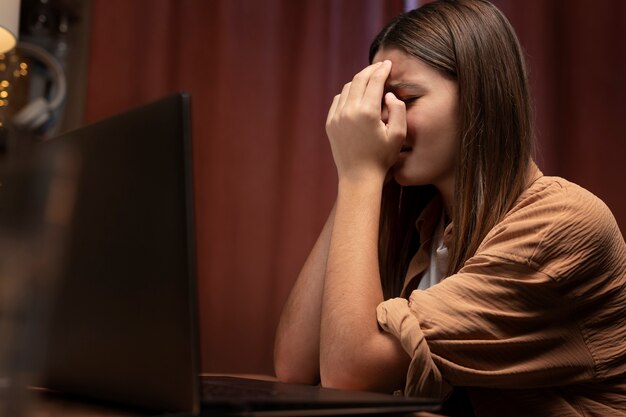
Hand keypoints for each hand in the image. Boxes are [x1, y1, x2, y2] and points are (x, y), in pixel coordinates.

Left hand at [325, 60, 405, 183]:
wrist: (358, 177)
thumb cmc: (382, 157)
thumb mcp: (398, 134)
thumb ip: (398, 109)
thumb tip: (388, 94)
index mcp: (367, 111)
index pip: (374, 81)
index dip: (382, 69)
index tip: (388, 63)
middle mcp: (349, 111)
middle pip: (359, 79)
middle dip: (370, 71)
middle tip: (380, 67)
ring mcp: (336, 117)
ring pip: (347, 88)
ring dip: (359, 82)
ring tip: (369, 81)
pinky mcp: (330, 123)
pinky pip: (338, 101)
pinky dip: (348, 94)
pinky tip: (356, 96)